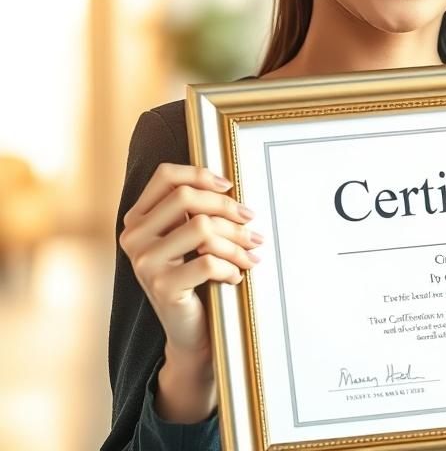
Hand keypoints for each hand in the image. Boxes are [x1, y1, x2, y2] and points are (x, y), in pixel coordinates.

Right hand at [119, 163, 261, 358]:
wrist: (189, 331)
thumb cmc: (196, 278)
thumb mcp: (190, 239)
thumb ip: (196, 211)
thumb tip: (229, 187)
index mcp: (138, 219)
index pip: (166, 176)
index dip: (200, 174)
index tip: (229, 187)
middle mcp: (134, 237)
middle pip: (187, 197)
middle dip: (227, 207)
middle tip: (251, 221)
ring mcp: (144, 263)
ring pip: (202, 228)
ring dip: (236, 240)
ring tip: (251, 253)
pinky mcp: (162, 286)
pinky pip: (209, 262)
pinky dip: (232, 267)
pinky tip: (237, 276)